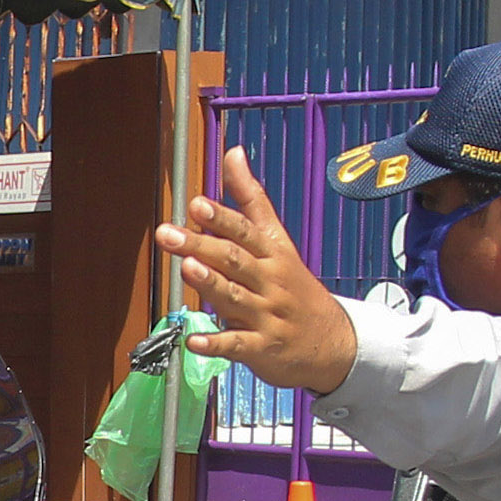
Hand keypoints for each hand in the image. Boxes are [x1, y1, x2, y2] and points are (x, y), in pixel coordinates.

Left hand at [158, 145, 358, 393]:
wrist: (331, 342)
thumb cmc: (294, 286)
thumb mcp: (277, 239)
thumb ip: (251, 199)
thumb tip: (233, 153)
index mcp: (272, 253)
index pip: (246, 231)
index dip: (222, 217)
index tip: (198, 204)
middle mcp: (269, 281)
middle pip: (234, 260)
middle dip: (201, 245)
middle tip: (168, 234)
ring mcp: (265, 315)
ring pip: (236, 297)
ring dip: (211, 283)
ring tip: (187, 269)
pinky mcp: (261, 347)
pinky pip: (237, 345)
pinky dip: (215, 344)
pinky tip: (194, 341)